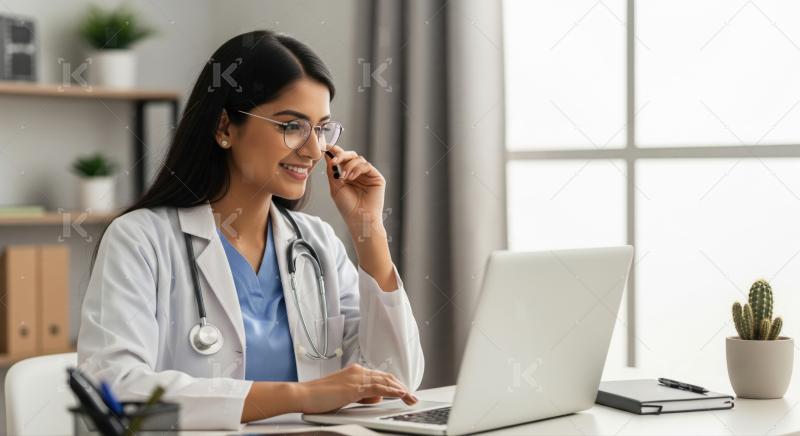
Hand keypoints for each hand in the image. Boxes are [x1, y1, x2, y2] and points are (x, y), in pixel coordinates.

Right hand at [295, 363, 417, 413]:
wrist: (304, 395)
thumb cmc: (319, 397)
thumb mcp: (345, 396)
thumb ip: (361, 395)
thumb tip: (376, 398)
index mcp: (355, 372)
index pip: (380, 377)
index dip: (394, 384)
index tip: (404, 392)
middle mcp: (358, 371)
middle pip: (386, 378)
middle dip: (401, 387)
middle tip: (412, 397)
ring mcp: (356, 378)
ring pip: (385, 382)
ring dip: (401, 390)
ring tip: (411, 397)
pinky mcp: (354, 387)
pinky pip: (378, 388)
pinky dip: (392, 391)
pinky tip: (400, 394)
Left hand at [325, 146, 384, 229]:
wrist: (359, 219)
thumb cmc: (347, 207)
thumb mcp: (335, 186)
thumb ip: (332, 170)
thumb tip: (327, 154)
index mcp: (348, 175)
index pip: (342, 159)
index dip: (335, 151)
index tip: (325, 147)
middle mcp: (358, 173)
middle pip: (351, 155)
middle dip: (341, 155)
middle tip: (334, 161)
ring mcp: (368, 175)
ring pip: (358, 159)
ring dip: (349, 166)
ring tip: (344, 178)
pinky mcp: (377, 177)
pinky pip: (366, 165)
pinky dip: (357, 169)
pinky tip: (352, 178)